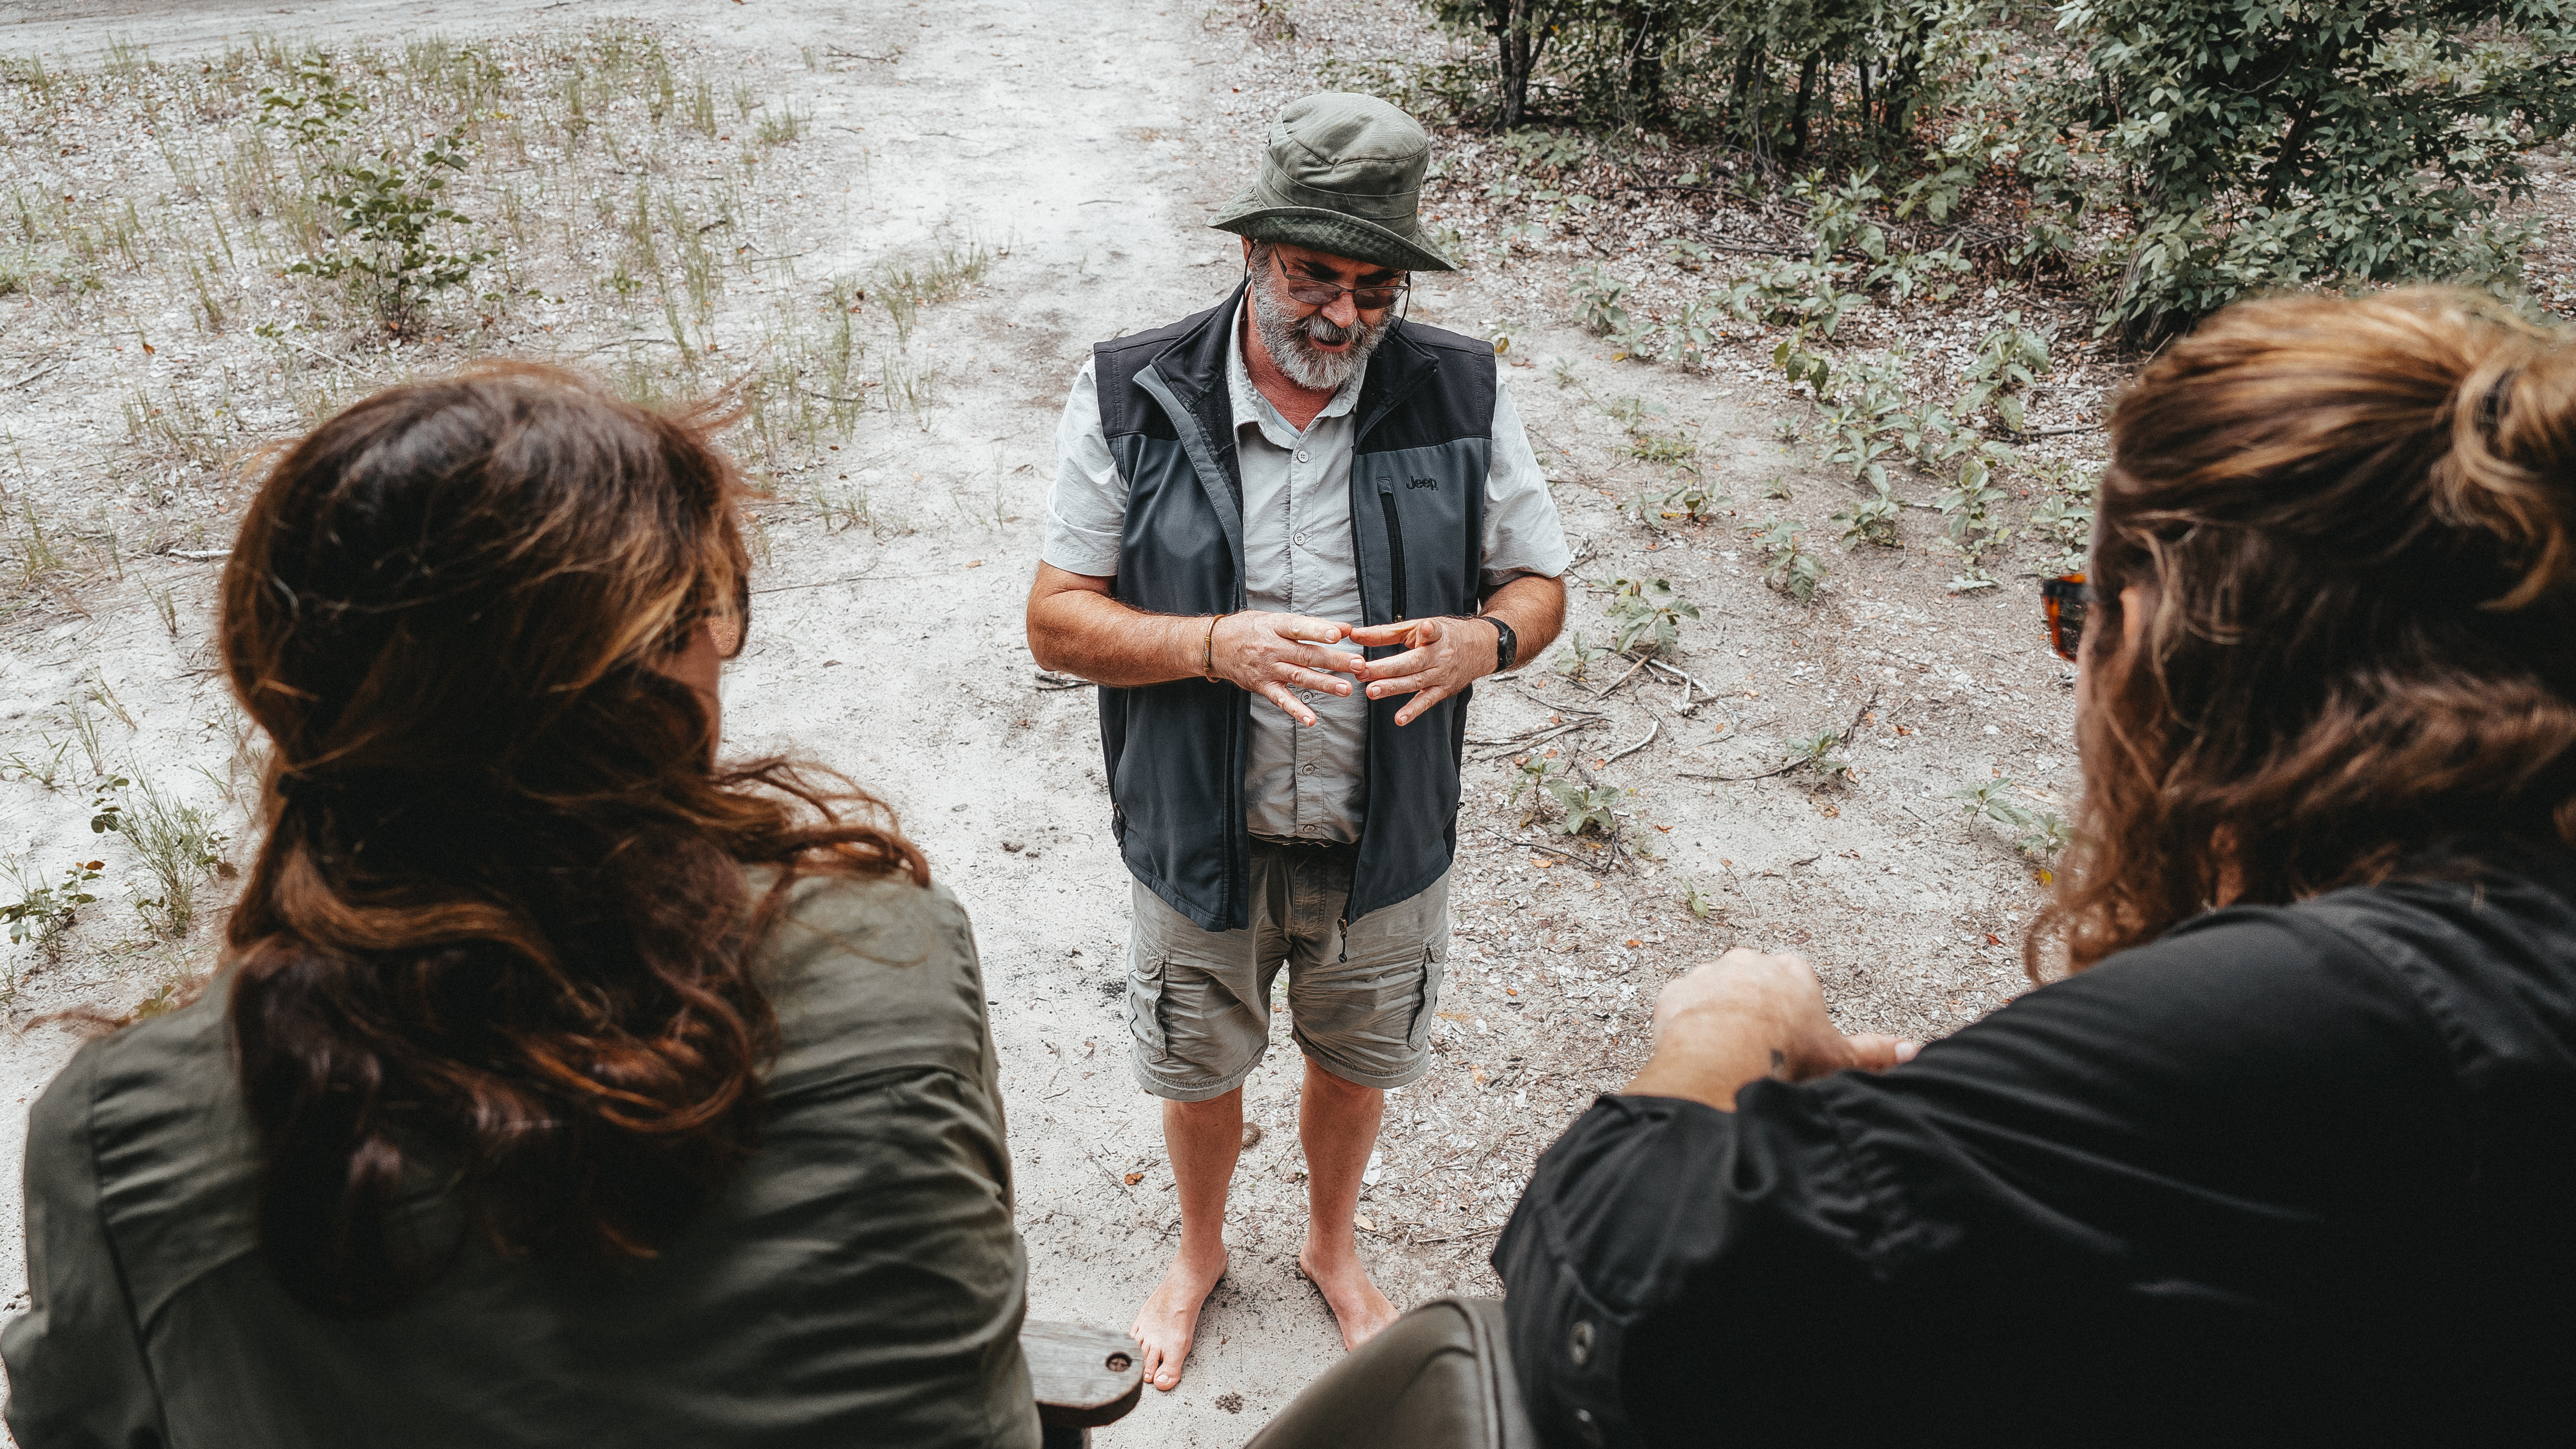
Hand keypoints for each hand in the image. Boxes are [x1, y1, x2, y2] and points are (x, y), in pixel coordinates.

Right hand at [1208, 611, 1360, 726]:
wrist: (1216, 646)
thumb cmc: (1251, 629)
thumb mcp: (1275, 619)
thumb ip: (1311, 625)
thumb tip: (1345, 629)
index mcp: (1275, 626)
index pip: (1299, 628)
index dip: (1319, 631)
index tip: (1339, 634)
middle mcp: (1272, 648)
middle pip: (1307, 655)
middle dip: (1334, 661)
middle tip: (1358, 664)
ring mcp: (1267, 669)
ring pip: (1299, 677)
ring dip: (1324, 684)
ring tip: (1346, 689)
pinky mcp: (1263, 686)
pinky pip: (1282, 700)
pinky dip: (1296, 710)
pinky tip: (1311, 719)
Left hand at [1344, 615, 1497, 726]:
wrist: (1479, 649)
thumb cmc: (1443, 635)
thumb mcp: (1416, 627)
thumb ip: (1384, 633)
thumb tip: (1353, 635)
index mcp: (1437, 634)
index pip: (1433, 631)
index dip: (1429, 630)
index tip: (1426, 628)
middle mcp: (1441, 656)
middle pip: (1413, 663)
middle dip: (1386, 668)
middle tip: (1363, 672)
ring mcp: (1443, 675)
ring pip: (1416, 682)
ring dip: (1393, 688)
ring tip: (1372, 691)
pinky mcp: (1444, 690)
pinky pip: (1427, 701)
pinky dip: (1413, 711)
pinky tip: (1399, 719)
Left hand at [1622, 949, 1918, 1110]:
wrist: (1727, 1058)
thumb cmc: (1789, 1056)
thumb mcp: (1840, 1057)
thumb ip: (1875, 1052)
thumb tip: (1913, 1049)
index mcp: (1793, 970)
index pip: (1794, 985)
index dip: (1792, 1017)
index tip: (1788, 1042)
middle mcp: (1750, 962)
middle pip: (1753, 986)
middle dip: (1754, 1012)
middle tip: (1757, 1051)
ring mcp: (1709, 974)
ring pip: (1714, 996)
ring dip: (1717, 1019)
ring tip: (1725, 1056)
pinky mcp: (1675, 991)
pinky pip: (1681, 1008)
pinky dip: (1686, 1027)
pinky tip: (1697, 1052)